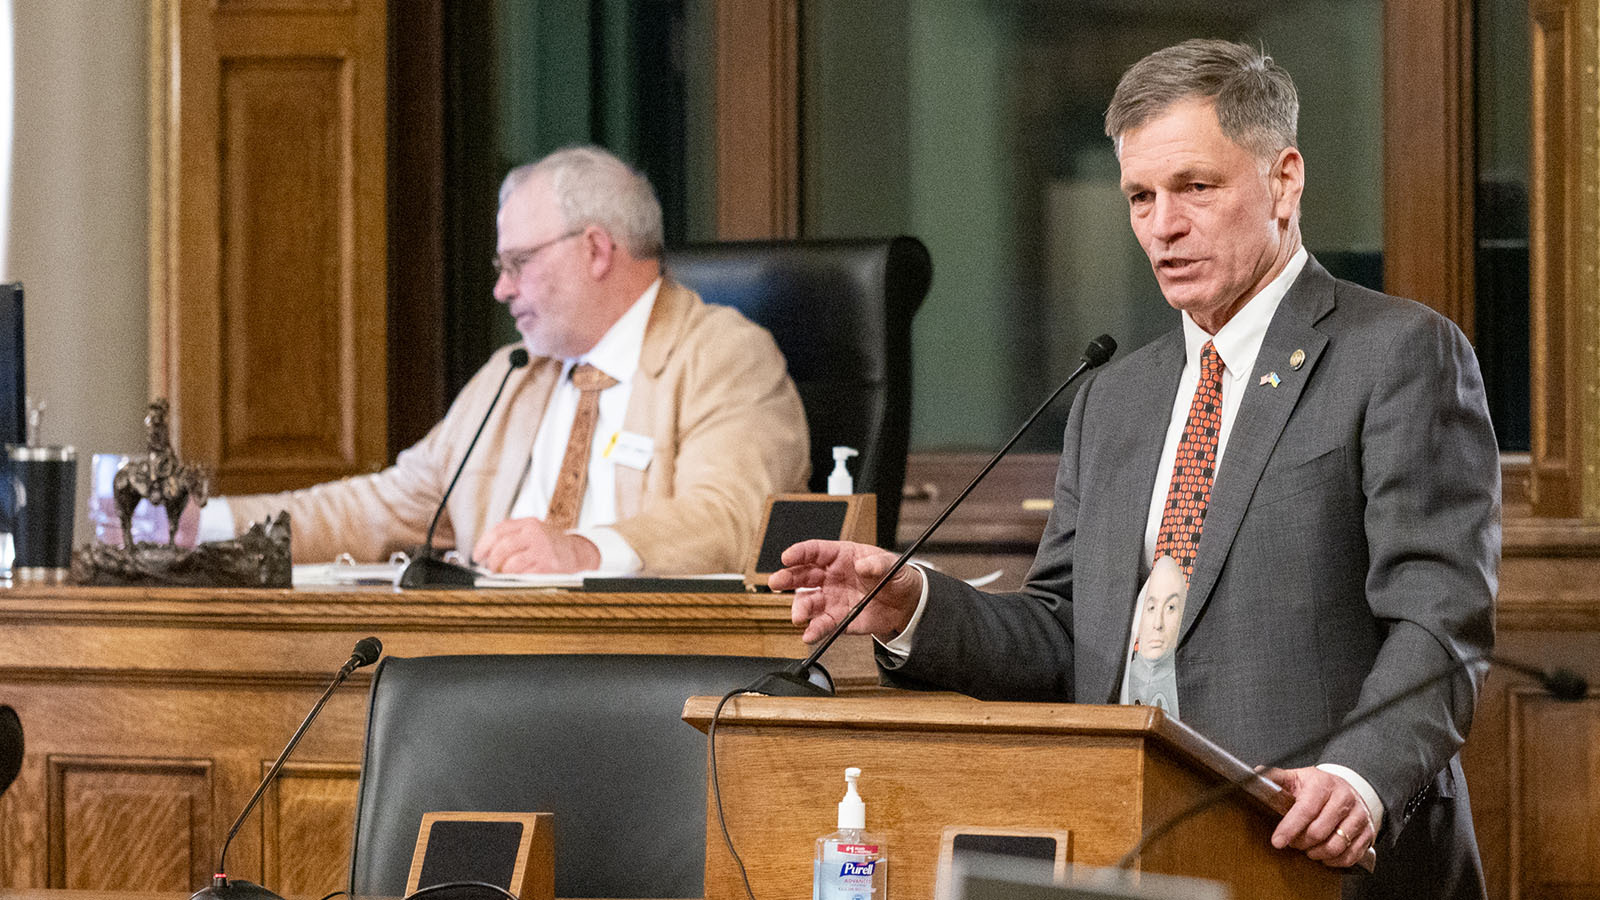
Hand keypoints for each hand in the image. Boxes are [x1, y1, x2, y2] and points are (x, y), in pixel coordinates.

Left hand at [472, 517, 600, 572]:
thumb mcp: (535, 531)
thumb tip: (486, 551)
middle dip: (492, 560)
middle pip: (503, 546)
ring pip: (511, 563)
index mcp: (529, 523)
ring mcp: (542, 550)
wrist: (579, 552)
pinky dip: (515, 578)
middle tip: (490, 568)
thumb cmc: (551, 544)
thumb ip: (513, 535)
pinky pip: (523, 575)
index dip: (484, 544)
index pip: (499, 530)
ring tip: (502, 574)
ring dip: (502, 572)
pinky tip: (516, 578)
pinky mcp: (548, 566)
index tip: (478, 556)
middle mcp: (535, 534)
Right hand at [769, 540, 922, 642]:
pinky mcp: (838, 619)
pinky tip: (809, 635)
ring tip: (799, 616)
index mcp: (841, 556)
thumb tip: (863, 566)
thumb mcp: (892, 565)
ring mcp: (832, 598)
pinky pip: (822, 624)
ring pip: (808, 602)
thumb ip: (878, 564)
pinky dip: (815, 630)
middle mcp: (830, 577)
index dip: (799, 552)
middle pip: (803, 575)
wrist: (905, 604)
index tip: (787, 557)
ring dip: (800, 608)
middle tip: (776, 583)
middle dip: (787, 578)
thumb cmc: (894, 577)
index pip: (815, 551)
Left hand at [1262, 766, 1375, 868]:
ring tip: (1307, 849)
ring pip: (1336, 845)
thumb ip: (1275, 778)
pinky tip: (1324, 856)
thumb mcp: (1296, 777)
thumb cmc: (1317, 786)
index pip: (1305, 809)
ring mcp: (1359, 815)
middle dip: (1301, 842)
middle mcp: (1344, 798)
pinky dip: (1335, 861)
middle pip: (1319, 831)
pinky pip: (1351, 854)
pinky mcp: (1368, 831)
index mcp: (1323, 784)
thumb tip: (1254, 775)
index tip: (1277, 841)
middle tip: (1293, 843)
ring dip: (1317, 853)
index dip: (1289, 828)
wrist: (1346, 788)